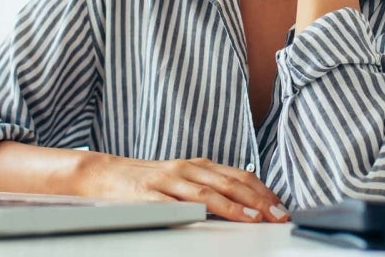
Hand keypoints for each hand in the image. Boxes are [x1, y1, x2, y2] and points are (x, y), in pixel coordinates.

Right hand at [79, 153, 288, 222]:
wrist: (103, 174)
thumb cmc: (147, 181)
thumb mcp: (183, 179)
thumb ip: (210, 186)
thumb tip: (246, 201)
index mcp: (197, 165)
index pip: (238, 176)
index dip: (262, 191)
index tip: (281, 207)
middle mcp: (186, 169)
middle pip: (228, 183)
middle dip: (258, 200)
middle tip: (278, 215)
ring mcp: (167, 182)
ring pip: (206, 193)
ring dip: (233, 206)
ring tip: (254, 218)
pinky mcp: (147, 196)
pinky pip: (172, 205)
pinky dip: (192, 211)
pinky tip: (207, 219)